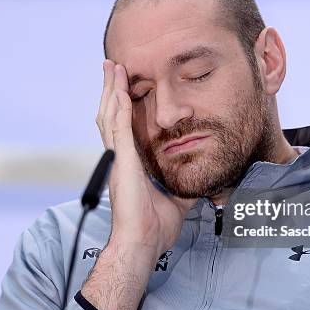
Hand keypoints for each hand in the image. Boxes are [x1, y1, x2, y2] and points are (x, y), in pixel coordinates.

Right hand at [96, 59, 195, 259]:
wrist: (143, 243)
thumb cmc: (155, 227)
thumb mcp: (176, 198)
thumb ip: (183, 183)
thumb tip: (199, 177)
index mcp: (129, 165)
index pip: (123, 128)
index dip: (122, 106)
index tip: (124, 87)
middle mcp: (119, 158)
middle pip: (111, 115)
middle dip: (112, 89)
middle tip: (112, 67)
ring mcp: (118, 158)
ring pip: (110, 115)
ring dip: (111, 90)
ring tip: (112, 68)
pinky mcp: (122, 161)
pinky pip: (119, 127)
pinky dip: (119, 107)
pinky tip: (122, 90)